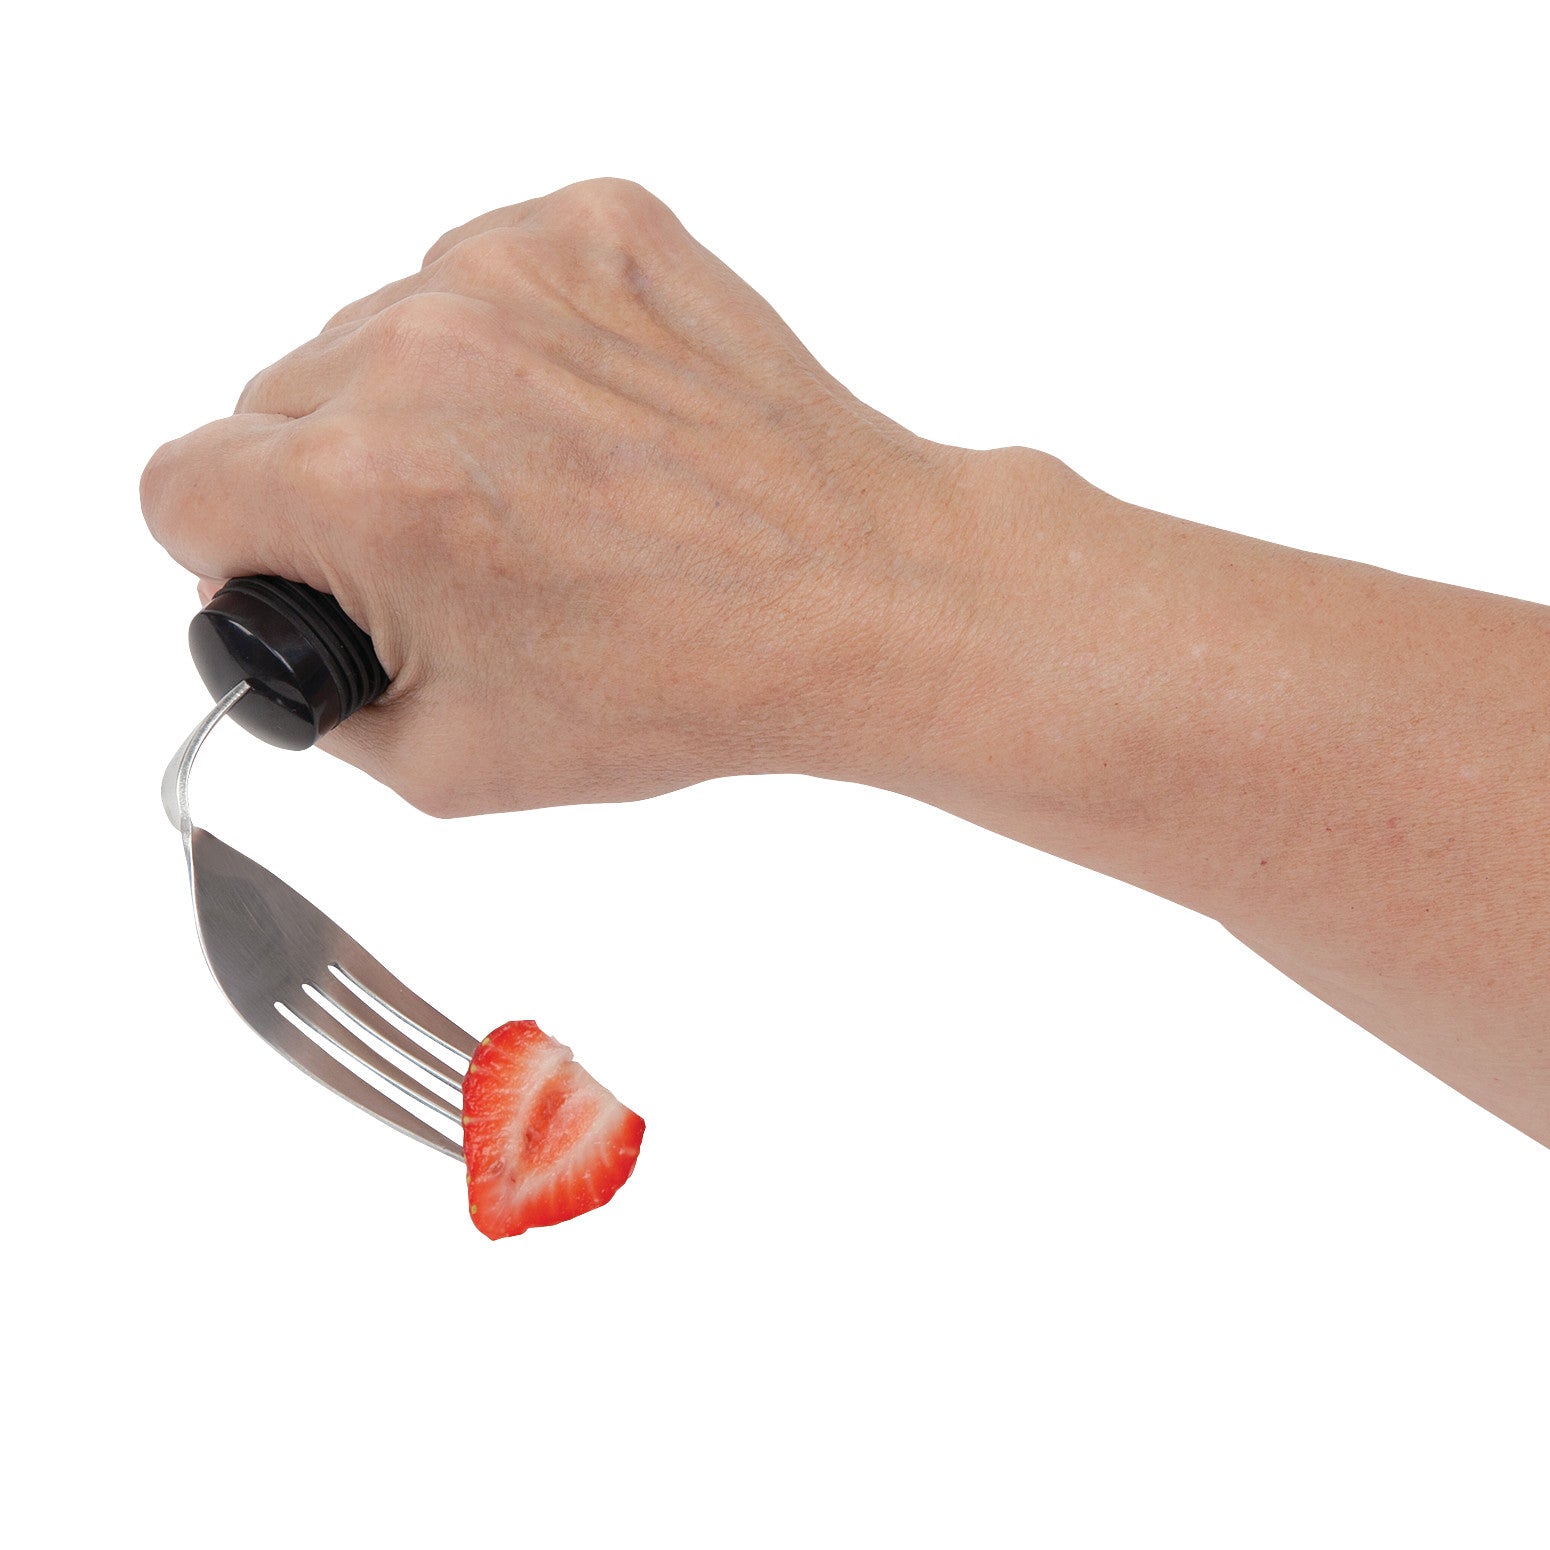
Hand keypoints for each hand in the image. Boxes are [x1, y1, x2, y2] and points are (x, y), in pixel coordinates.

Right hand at [141, 178, 987, 815]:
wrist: (855, 595)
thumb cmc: (684, 686)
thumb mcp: (454, 765)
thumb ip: (316, 704)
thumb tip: (266, 627)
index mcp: (368, 488)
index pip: (183, 487)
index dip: (242, 551)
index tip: (312, 573)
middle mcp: (424, 353)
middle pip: (274, 404)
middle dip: (337, 485)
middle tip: (459, 550)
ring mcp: (515, 272)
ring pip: (378, 334)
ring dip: (429, 409)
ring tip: (548, 492)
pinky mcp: (595, 230)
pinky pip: (486, 279)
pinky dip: (517, 347)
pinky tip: (592, 425)